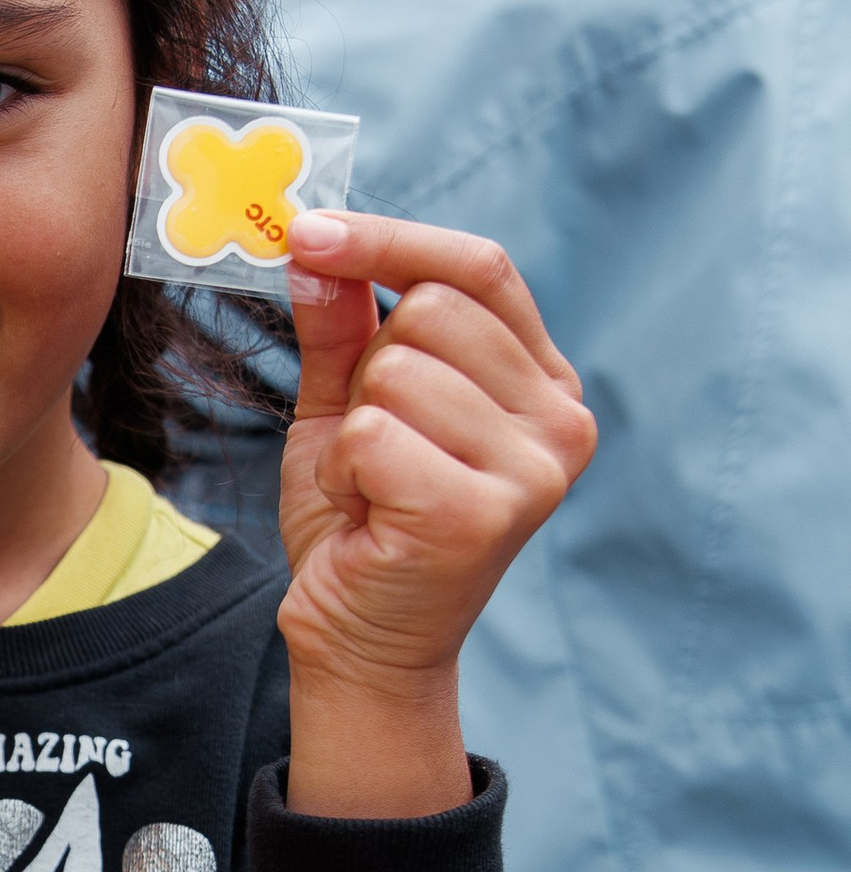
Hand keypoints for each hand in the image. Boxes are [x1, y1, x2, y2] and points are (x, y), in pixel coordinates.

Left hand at [276, 212, 593, 816]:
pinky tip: (368, 513)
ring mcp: (534, 470)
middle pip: (431, 310)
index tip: (309, 231)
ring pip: (396, 370)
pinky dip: (344, 470)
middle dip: (368, 367)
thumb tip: (320, 243)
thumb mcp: (346, 405)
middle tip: (372, 442)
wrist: (360, 640)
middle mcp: (561, 420)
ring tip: (372, 485)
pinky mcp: (484, 513)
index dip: (389, 239)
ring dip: (351, 428)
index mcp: (543, 380)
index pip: (478, 267)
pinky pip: (374, 432)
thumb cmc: (364, 519)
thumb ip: (341, 327)